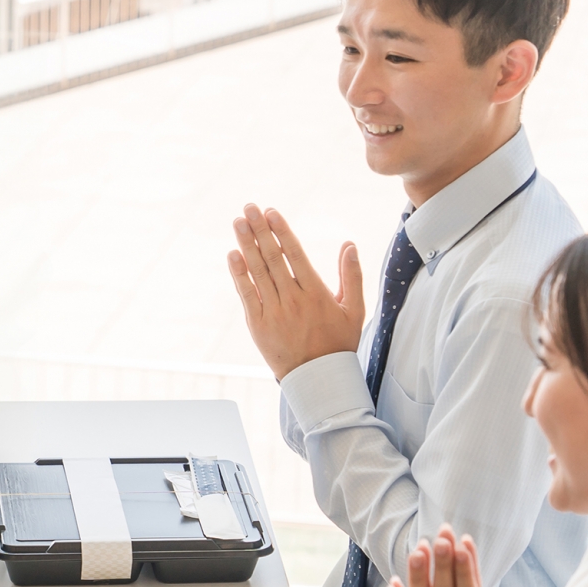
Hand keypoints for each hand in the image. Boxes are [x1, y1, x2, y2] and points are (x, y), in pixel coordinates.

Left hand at [227, 205, 363, 378]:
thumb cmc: (338, 343)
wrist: (318, 379)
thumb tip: (349, 244)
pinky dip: (239, 274)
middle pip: (273, 257)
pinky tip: (233, 254)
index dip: (281, 231)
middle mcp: (293, 299)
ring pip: (258, 272)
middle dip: (259, 230)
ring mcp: (274, 311)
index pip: (295, 254)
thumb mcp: (354, 309)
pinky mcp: (258, 324)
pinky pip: (247, 294)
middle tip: (248, 208)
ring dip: (246, 244)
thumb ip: (351, 276)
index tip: (271, 212)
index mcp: (316, 293)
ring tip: (238, 222)